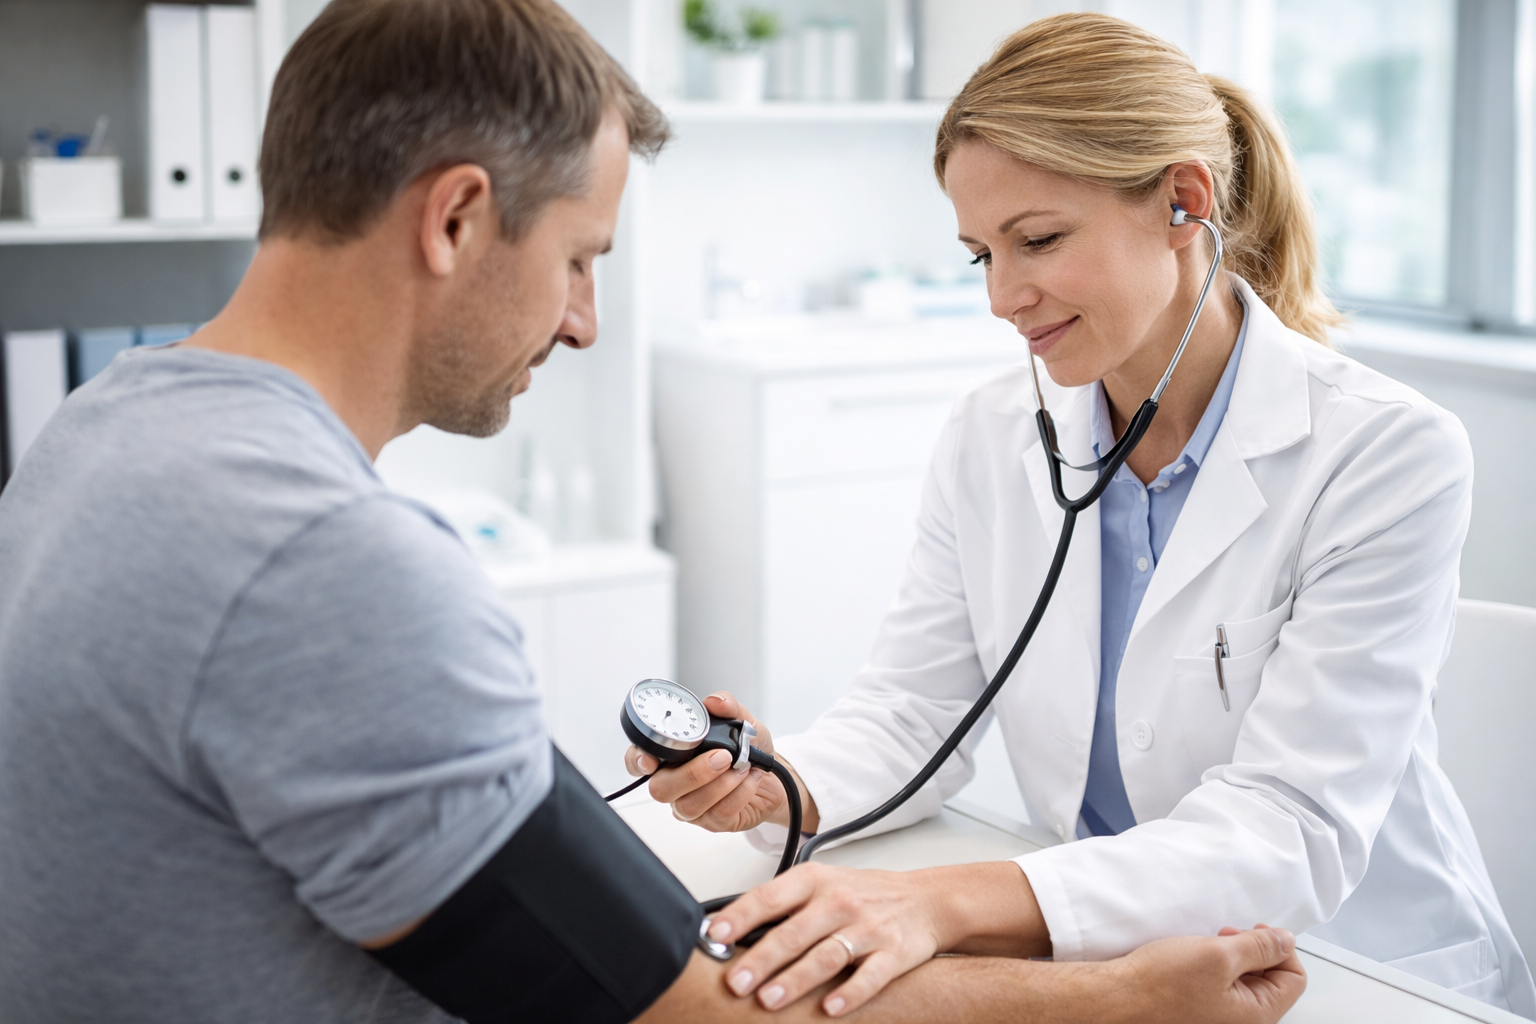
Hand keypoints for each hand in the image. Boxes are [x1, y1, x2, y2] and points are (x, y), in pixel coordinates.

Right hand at [622, 692, 813, 832]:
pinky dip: (738, 794)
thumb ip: (728, 706)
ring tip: (741, 767)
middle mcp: (675, 783)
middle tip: (722, 756)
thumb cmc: (748, 750)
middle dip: (692, 773)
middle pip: (661, 789)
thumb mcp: (742, 721)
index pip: (638, 761)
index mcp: (671, 755)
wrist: (774, 776)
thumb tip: (715, 701)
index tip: (651, 760)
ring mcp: (691, 806)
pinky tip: (749, 780)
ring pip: (688, 805)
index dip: (638, 761)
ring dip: (719, 785)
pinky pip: (717, 814)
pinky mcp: (713, 822)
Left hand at [704, 860, 1046, 1017]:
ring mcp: (868, 928)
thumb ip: (782, 905)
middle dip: (762, 959)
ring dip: (796, 980)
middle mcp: (839, 902)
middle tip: (736, 982)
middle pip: (794, 931)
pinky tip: (830, 1008)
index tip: (716, 936)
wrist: (926, 899)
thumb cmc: (864, 894)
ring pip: (826, 956)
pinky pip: (870, 976)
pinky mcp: (893, 953)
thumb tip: (728, 930)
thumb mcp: (822, 885)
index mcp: (815, 881)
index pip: (770, 897)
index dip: (741, 916)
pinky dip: (850, 993)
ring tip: (769, 1000)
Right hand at [1112, 924, 1304, 1023]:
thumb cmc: (1160, 985)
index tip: (1255, 932)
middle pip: (1272, 978)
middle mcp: (1242, 1021)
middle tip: (1226, 936)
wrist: (1119, 997)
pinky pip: (1225, 986)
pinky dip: (1216, 967)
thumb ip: (1260, 946)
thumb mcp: (1218, 955)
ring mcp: (1222, 1017)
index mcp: (1256, 1015)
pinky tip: (1195, 959)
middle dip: (1253, 950)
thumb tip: (1286, 940)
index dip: (1279, 948)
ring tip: (1207, 947)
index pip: (1294, 977)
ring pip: (1247, 980)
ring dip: (1232, 956)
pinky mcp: (1204, 1010)